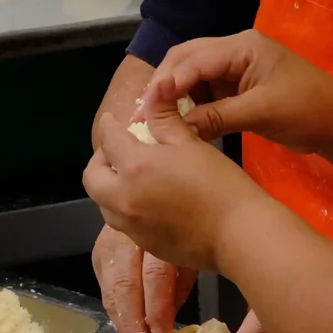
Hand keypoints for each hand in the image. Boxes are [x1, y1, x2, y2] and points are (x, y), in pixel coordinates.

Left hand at [83, 92, 264, 271]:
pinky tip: (149, 201)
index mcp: (134, 168)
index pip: (108, 141)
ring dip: (110, 187)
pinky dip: (126, 208)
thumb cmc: (219, 184)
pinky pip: (123, 223)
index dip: (109, 127)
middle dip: (101, 161)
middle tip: (119, 152)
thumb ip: (165, 117)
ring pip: (104, 204)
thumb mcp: (190, 143)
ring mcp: (132, 227)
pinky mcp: (145, 245)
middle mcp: (123, 200)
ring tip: (132, 177)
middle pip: (92, 179)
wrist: (240, 235)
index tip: (112, 122)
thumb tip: (155, 87)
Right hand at [92, 226, 197, 332]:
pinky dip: (115, 309)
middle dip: (133, 322)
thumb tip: (168, 319)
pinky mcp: (101, 250)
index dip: (157, 306)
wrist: (161, 196)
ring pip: (110, 286)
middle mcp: (129, 233)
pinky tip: (124, 328)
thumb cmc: (190, 227)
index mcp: (161, 230)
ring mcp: (110, 240)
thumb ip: (182, 281)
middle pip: (125, 282)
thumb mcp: (195, 249)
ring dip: (121, 320)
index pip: (155, 273)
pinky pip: (105, 284)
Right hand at [143, 32, 332, 155]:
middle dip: (163, 85)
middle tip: (143, 114)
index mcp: (243, 46)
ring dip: (173, 95)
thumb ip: (218, 117)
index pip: (194, 58)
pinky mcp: (236, 86)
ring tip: (155, 120)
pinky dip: (189, 104)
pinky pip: (204, 90)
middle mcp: (234, 50)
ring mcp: (235, 67)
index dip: (168, 81)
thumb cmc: (308, 110)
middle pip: (186, 59)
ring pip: (191, 75)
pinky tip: (178, 122)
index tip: (147, 106)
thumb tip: (176, 128)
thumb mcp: (262, 113)